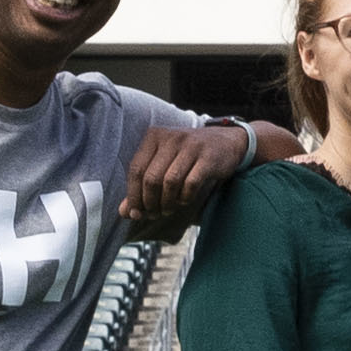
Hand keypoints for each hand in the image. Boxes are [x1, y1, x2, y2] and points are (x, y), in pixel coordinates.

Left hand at [123, 118, 255, 242]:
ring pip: (170, 182)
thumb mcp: (163, 166)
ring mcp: (190, 146)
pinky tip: (184, 200)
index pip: (135, 169)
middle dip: (150, 202)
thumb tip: (124, 212)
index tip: (136, 213)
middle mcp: (170, 138)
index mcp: (154, 137)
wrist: (225, 143)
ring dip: (167, 202)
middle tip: (154, 214)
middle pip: (151, 178)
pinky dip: (185, 197)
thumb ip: (142, 187)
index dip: (133, 196)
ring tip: (168, 210)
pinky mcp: (207, 157)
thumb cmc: (188, 157)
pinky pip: (191, 183)